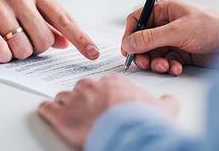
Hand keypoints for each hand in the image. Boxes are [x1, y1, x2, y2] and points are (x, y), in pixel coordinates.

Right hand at [0, 0, 99, 62]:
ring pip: (23, 48)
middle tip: (22, 41)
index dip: (81, 39)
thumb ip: (47, 23)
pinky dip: (2, 55)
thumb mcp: (26, 6)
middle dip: (36, 49)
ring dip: (17, 53)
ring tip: (7, 40)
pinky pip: (0, 49)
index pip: (64, 20)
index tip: (93, 54)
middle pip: (44, 40)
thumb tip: (65, 42)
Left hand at [38, 75, 178, 148]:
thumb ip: (166, 101)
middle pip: (83, 88)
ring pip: (64, 96)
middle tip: (88, 111)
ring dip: (65, 105)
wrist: (127, 135)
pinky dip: (48, 111)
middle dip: (84, 98)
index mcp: (113, 83)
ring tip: (70, 116)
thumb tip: (170, 100)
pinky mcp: (60, 115)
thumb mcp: (164, 109)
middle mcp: (92, 86)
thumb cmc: (142, 121)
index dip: (103, 95)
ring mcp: (75, 99)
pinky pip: (48, 108)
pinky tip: (50, 115)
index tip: (104, 103)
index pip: (103, 83)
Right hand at [121, 0, 218, 74]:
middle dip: (143, 53)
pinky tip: (177, 67)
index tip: (127, 49)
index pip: (137, 19)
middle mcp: (167, 24)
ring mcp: (174, 39)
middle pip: (143, 40)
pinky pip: (166, 61)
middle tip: (144, 63)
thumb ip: (152, 38)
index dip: (130, 34)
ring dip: (156, 62)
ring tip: (165, 66)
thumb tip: (129, 43)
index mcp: (165, 10)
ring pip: (153, 53)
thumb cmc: (215, 26)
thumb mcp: (179, 31)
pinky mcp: (182, 53)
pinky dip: (169, 66)